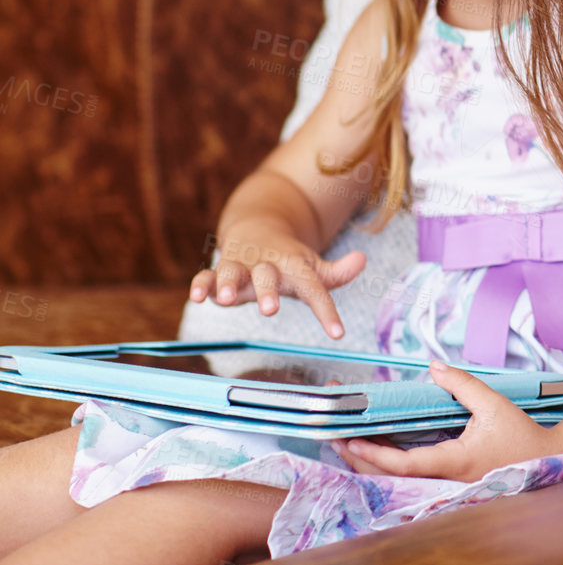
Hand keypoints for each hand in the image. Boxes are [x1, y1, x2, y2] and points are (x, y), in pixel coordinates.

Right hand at [188, 217, 365, 339]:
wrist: (257, 231)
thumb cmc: (288, 261)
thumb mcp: (313, 268)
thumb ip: (336, 273)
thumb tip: (363, 259)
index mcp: (294, 266)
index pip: (313, 288)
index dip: (325, 310)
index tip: (338, 333)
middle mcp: (266, 265)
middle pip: (267, 275)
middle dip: (268, 291)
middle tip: (270, 310)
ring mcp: (240, 266)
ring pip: (233, 271)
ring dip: (229, 283)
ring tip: (227, 299)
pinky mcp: (217, 272)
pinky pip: (205, 276)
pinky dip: (200, 284)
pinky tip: (196, 297)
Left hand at [333, 361, 560, 480]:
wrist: (544, 460)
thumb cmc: (521, 436)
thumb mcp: (494, 405)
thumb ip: (463, 385)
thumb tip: (434, 365)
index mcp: (453, 462)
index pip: (404, 463)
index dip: (375, 454)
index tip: (352, 441)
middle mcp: (441, 478)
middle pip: (389, 476)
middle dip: (358, 457)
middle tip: (333, 434)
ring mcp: (442, 481)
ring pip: (394, 477)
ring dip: (367, 460)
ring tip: (344, 436)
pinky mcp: (444, 478)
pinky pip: (407, 473)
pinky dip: (384, 460)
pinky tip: (372, 444)